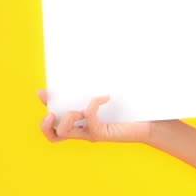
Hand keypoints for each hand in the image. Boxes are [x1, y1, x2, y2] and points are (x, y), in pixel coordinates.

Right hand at [37, 90, 152, 143]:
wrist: (153, 122)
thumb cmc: (134, 108)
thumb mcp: (113, 95)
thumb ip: (98, 85)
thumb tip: (89, 61)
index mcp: (82, 121)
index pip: (55, 120)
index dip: (45, 107)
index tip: (43, 92)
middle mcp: (83, 130)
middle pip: (53, 135)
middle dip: (45, 124)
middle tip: (51, 113)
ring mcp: (91, 133)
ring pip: (63, 132)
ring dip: (67, 117)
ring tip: (79, 109)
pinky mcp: (102, 134)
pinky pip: (89, 120)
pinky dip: (93, 105)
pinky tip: (104, 97)